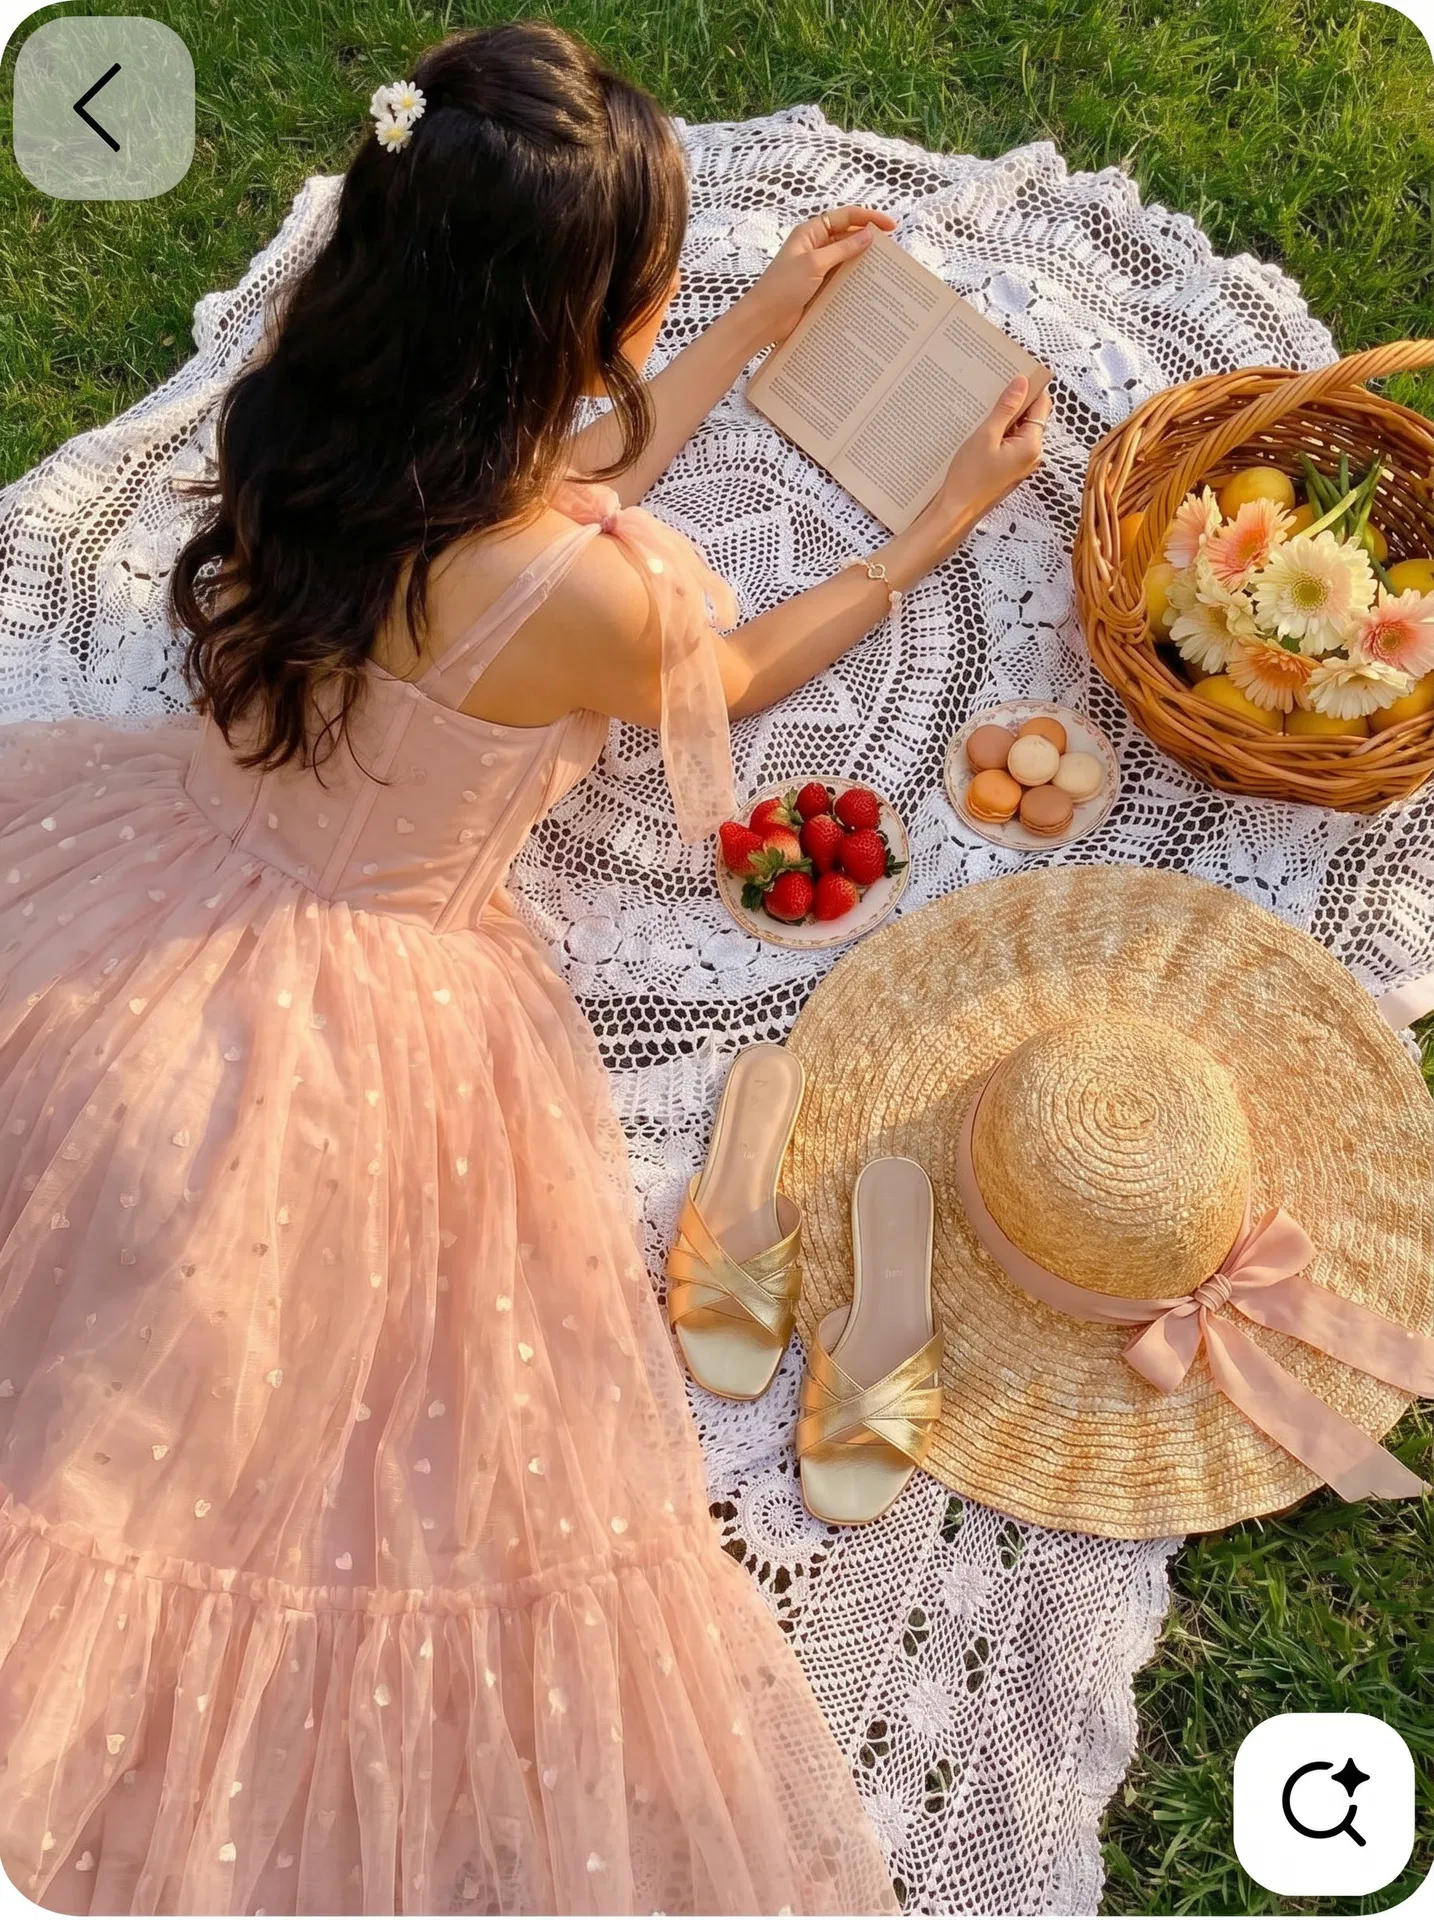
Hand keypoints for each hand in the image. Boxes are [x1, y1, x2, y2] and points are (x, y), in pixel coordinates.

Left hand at [741, 206, 898, 345]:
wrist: (763, 320)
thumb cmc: (782, 287)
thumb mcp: (814, 263)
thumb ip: (842, 249)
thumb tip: (868, 236)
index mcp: (811, 232)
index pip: (846, 217)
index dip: (869, 219)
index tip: (891, 227)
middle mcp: (815, 247)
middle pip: (848, 237)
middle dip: (868, 242)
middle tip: (891, 252)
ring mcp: (817, 268)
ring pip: (846, 260)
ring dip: (863, 263)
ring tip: (885, 270)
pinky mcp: (819, 287)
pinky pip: (841, 279)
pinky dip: (854, 281)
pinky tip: (869, 288)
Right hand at [928, 375, 1052, 536]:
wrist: (956, 511)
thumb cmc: (969, 478)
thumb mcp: (986, 436)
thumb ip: (1006, 408)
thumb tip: (1022, 382)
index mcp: (1032, 445)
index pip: (1041, 406)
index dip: (1031, 388)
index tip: (1015, 373)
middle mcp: (1032, 455)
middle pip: (1031, 417)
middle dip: (1015, 402)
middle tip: (995, 388)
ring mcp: (1021, 463)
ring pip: (1019, 430)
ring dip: (1005, 418)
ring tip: (984, 409)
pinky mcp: (1010, 469)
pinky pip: (1010, 443)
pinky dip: (999, 433)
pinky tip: (982, 429)